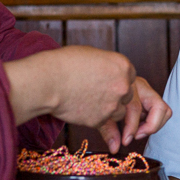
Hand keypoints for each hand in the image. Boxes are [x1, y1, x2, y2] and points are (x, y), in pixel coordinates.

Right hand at [5, 46, 136, 147]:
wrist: (48, 81)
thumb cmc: (65, 64)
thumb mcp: (94, 56)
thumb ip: (109, 66)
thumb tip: (112, 74)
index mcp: (123, 66)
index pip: (130, 78)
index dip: (118, 81)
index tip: (108, 82)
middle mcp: (123, 86)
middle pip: (128, 96)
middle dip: (115, 97)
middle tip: (97, 93)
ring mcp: (113, 104)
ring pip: (119, 112)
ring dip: (108, 109)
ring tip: (87, 100)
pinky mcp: (101, 120)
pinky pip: (104, 123)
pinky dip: (95, 118)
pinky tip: (82, 109)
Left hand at [99, 77, 172, 152]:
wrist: (94, 81)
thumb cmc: (96, 97)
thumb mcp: (99, 114)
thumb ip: (109, 131)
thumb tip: (115, 148)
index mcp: (127, 87)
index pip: (136, 108)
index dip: (132, 129)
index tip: (125, 141)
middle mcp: (140, 86)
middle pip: (159, 107)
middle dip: (150, 126)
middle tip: (136, 135)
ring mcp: (146, 90)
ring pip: (164, 109)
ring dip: (154, 124)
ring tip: (138, 130)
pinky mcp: (148, 96)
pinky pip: (160, 111)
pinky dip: (152, 121)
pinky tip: (138, 125)